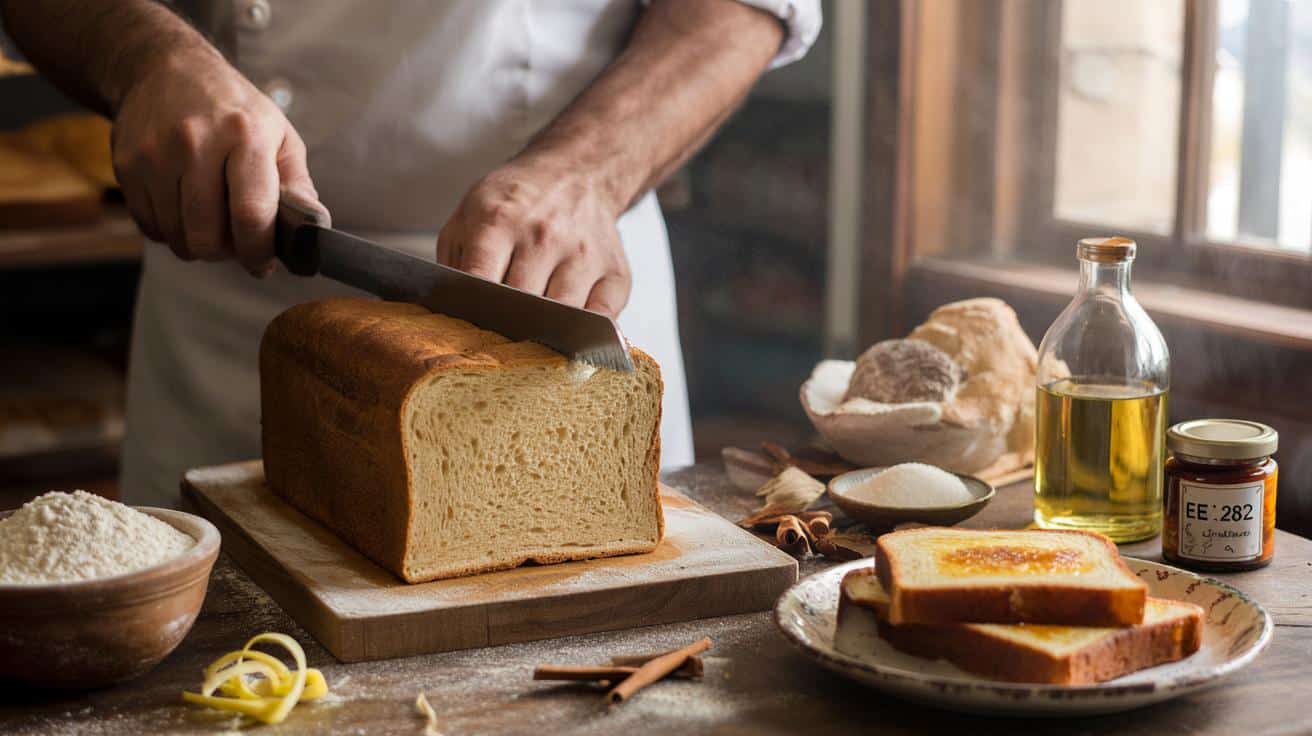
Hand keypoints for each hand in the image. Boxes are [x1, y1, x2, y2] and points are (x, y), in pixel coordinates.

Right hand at [111, 49, 317, 273]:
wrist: (166, 70)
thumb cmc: (235, 111)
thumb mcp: (279, 135)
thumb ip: (298, 186)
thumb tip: (313, 232)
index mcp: (244, 135)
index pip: (250, 214)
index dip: (258, 251)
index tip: (262, 263)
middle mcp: (195, 143)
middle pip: (207, 237)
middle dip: (227, 252)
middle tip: (236, 239)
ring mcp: (155, 155)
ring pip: (177, 238)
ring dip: (198, 243)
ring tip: (211, 219)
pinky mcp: (126, 166)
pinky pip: (151, 228)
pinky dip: (171, 230)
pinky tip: (184, 207)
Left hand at [436, 161, 631, 317]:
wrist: (575, 173)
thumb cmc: (516, 201)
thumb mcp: (469, 214)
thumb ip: (455, 263)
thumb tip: (454, 313)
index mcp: (499, 220)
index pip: (480, 282)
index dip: (472, 311)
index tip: (470, 326)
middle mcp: (544, 236)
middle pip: (520, 306)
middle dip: (506, 324)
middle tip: (499, 331)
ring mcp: (584, 255)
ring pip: (561, 317)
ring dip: (545, 330)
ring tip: (533, 330)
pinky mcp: (615, 272)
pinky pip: (602, 318)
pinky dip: (586, 332)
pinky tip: (571, 326)